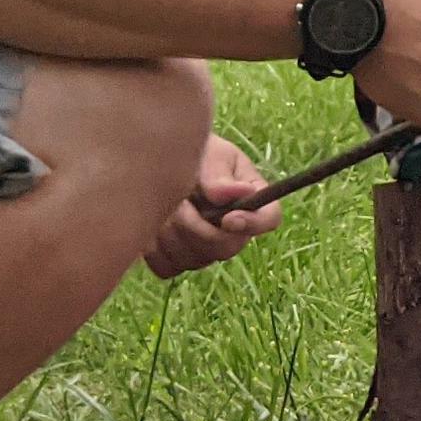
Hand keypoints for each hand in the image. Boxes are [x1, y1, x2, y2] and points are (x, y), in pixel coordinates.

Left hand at [148, 134, 278, 275]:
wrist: (158, 160)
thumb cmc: (194, 153)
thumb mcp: (211, 155)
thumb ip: (220, 176)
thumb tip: (240, 193)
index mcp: (251, 201)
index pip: (269, 219)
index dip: (253, 224)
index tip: (229, 218)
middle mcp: (234, 232)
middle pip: (225, 248)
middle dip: (196, 226)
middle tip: (178, 201)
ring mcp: (205, 250)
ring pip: (193, 260)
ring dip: (171, 234)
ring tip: (162, 206)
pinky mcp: (177, 260)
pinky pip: (167, 267)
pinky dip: (154, 249)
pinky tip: (151, 225)